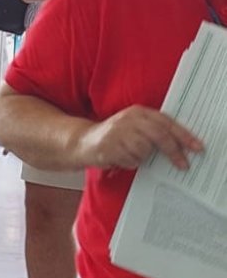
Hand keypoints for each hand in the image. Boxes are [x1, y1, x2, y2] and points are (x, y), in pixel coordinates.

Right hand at [76, 105, 203, 170]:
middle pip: (159, 135)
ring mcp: (118, 132)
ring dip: (141, 157)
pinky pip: (130, 159)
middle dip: (173, 152)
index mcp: (139, 112)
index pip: (167, 123)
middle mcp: (129, 119)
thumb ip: (154, 131)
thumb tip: (180, 145)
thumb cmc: (114, 137)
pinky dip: (129, 162)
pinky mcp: (109, 145)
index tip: (196, 148)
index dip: (184, 136)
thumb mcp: (134, 127)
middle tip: (183, 164)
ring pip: (144, 150)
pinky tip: (120, 157)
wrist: (81, 142)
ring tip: (130, 154)